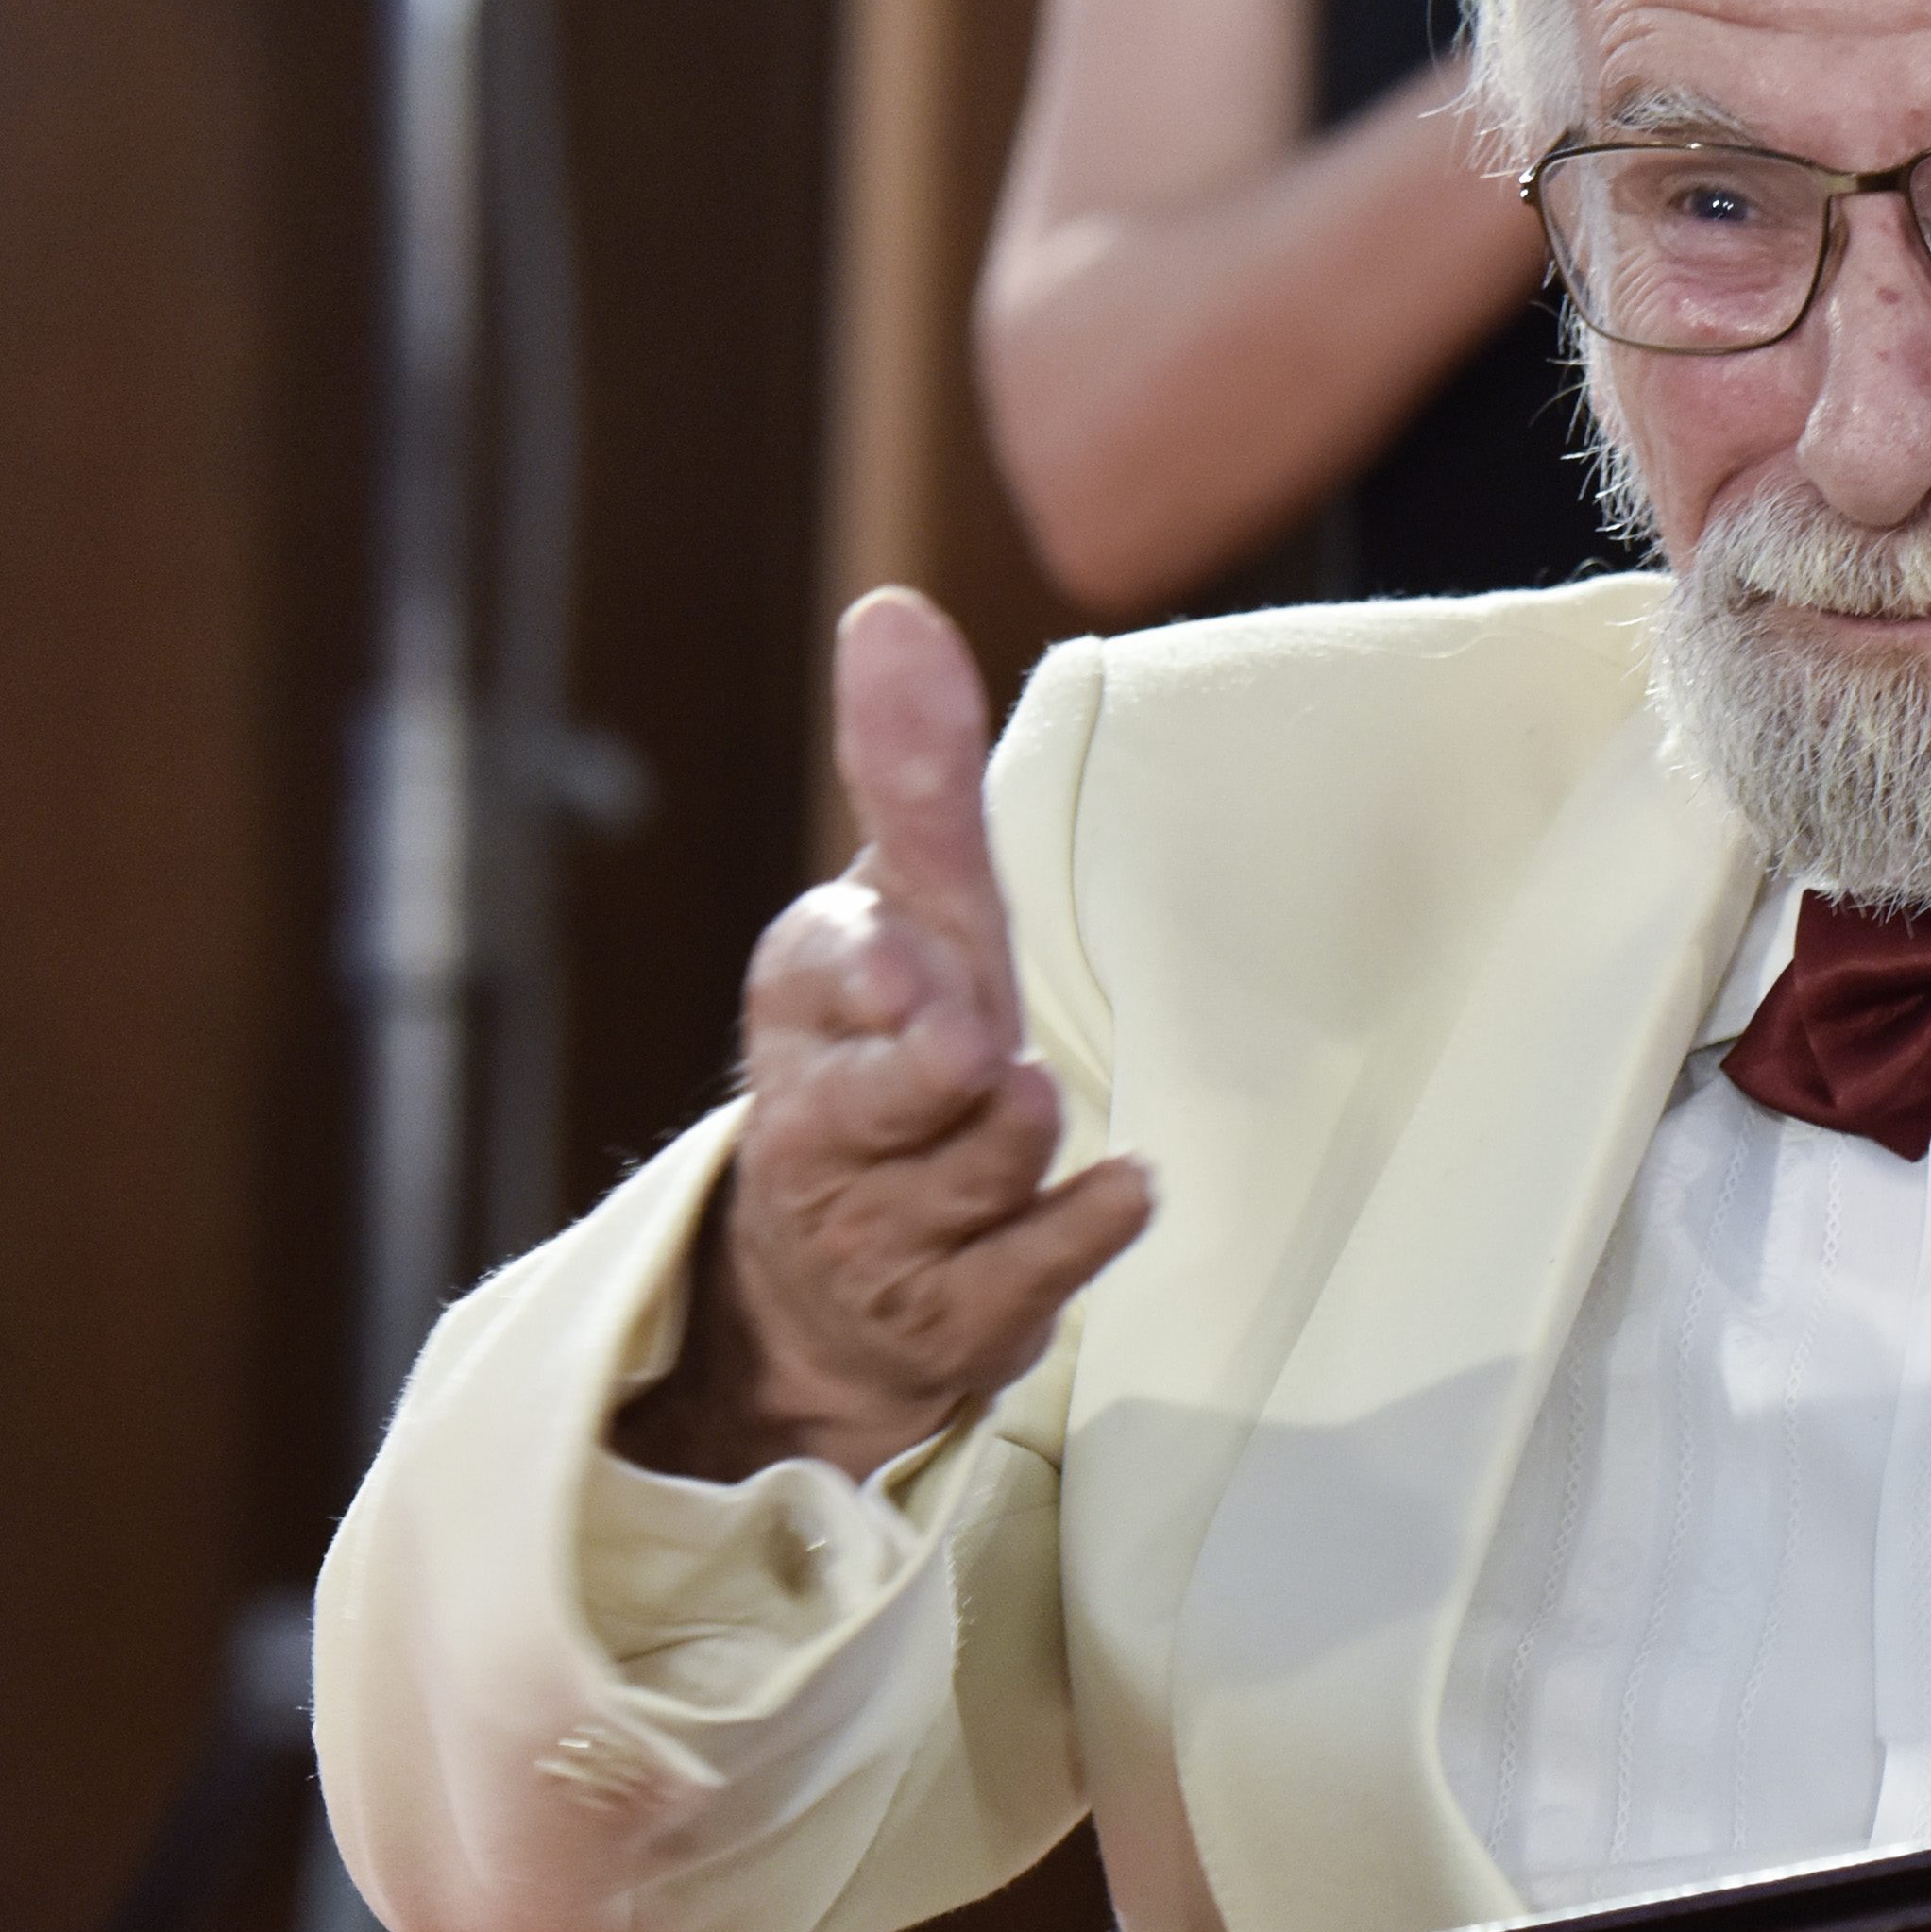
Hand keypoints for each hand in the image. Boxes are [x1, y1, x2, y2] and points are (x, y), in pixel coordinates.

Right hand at [617, 590, 1154, 1484]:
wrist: (841, 1279)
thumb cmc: (894, 1048)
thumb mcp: (901, 906)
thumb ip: (909, 772)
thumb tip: (890, 611)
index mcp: (803, 1005)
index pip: (818, 971)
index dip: (868, 972)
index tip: (910, 964)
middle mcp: (817, 1123)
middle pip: (890, 1087)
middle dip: (931, 1066)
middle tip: (973, 1046)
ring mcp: (879, 1230)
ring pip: (971, 1170)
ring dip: (1015, 1136)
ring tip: (1025, 1107)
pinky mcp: (950, 1320)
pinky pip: (1027, 1271)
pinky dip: (1082, 1224)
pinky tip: (1127, 1187)